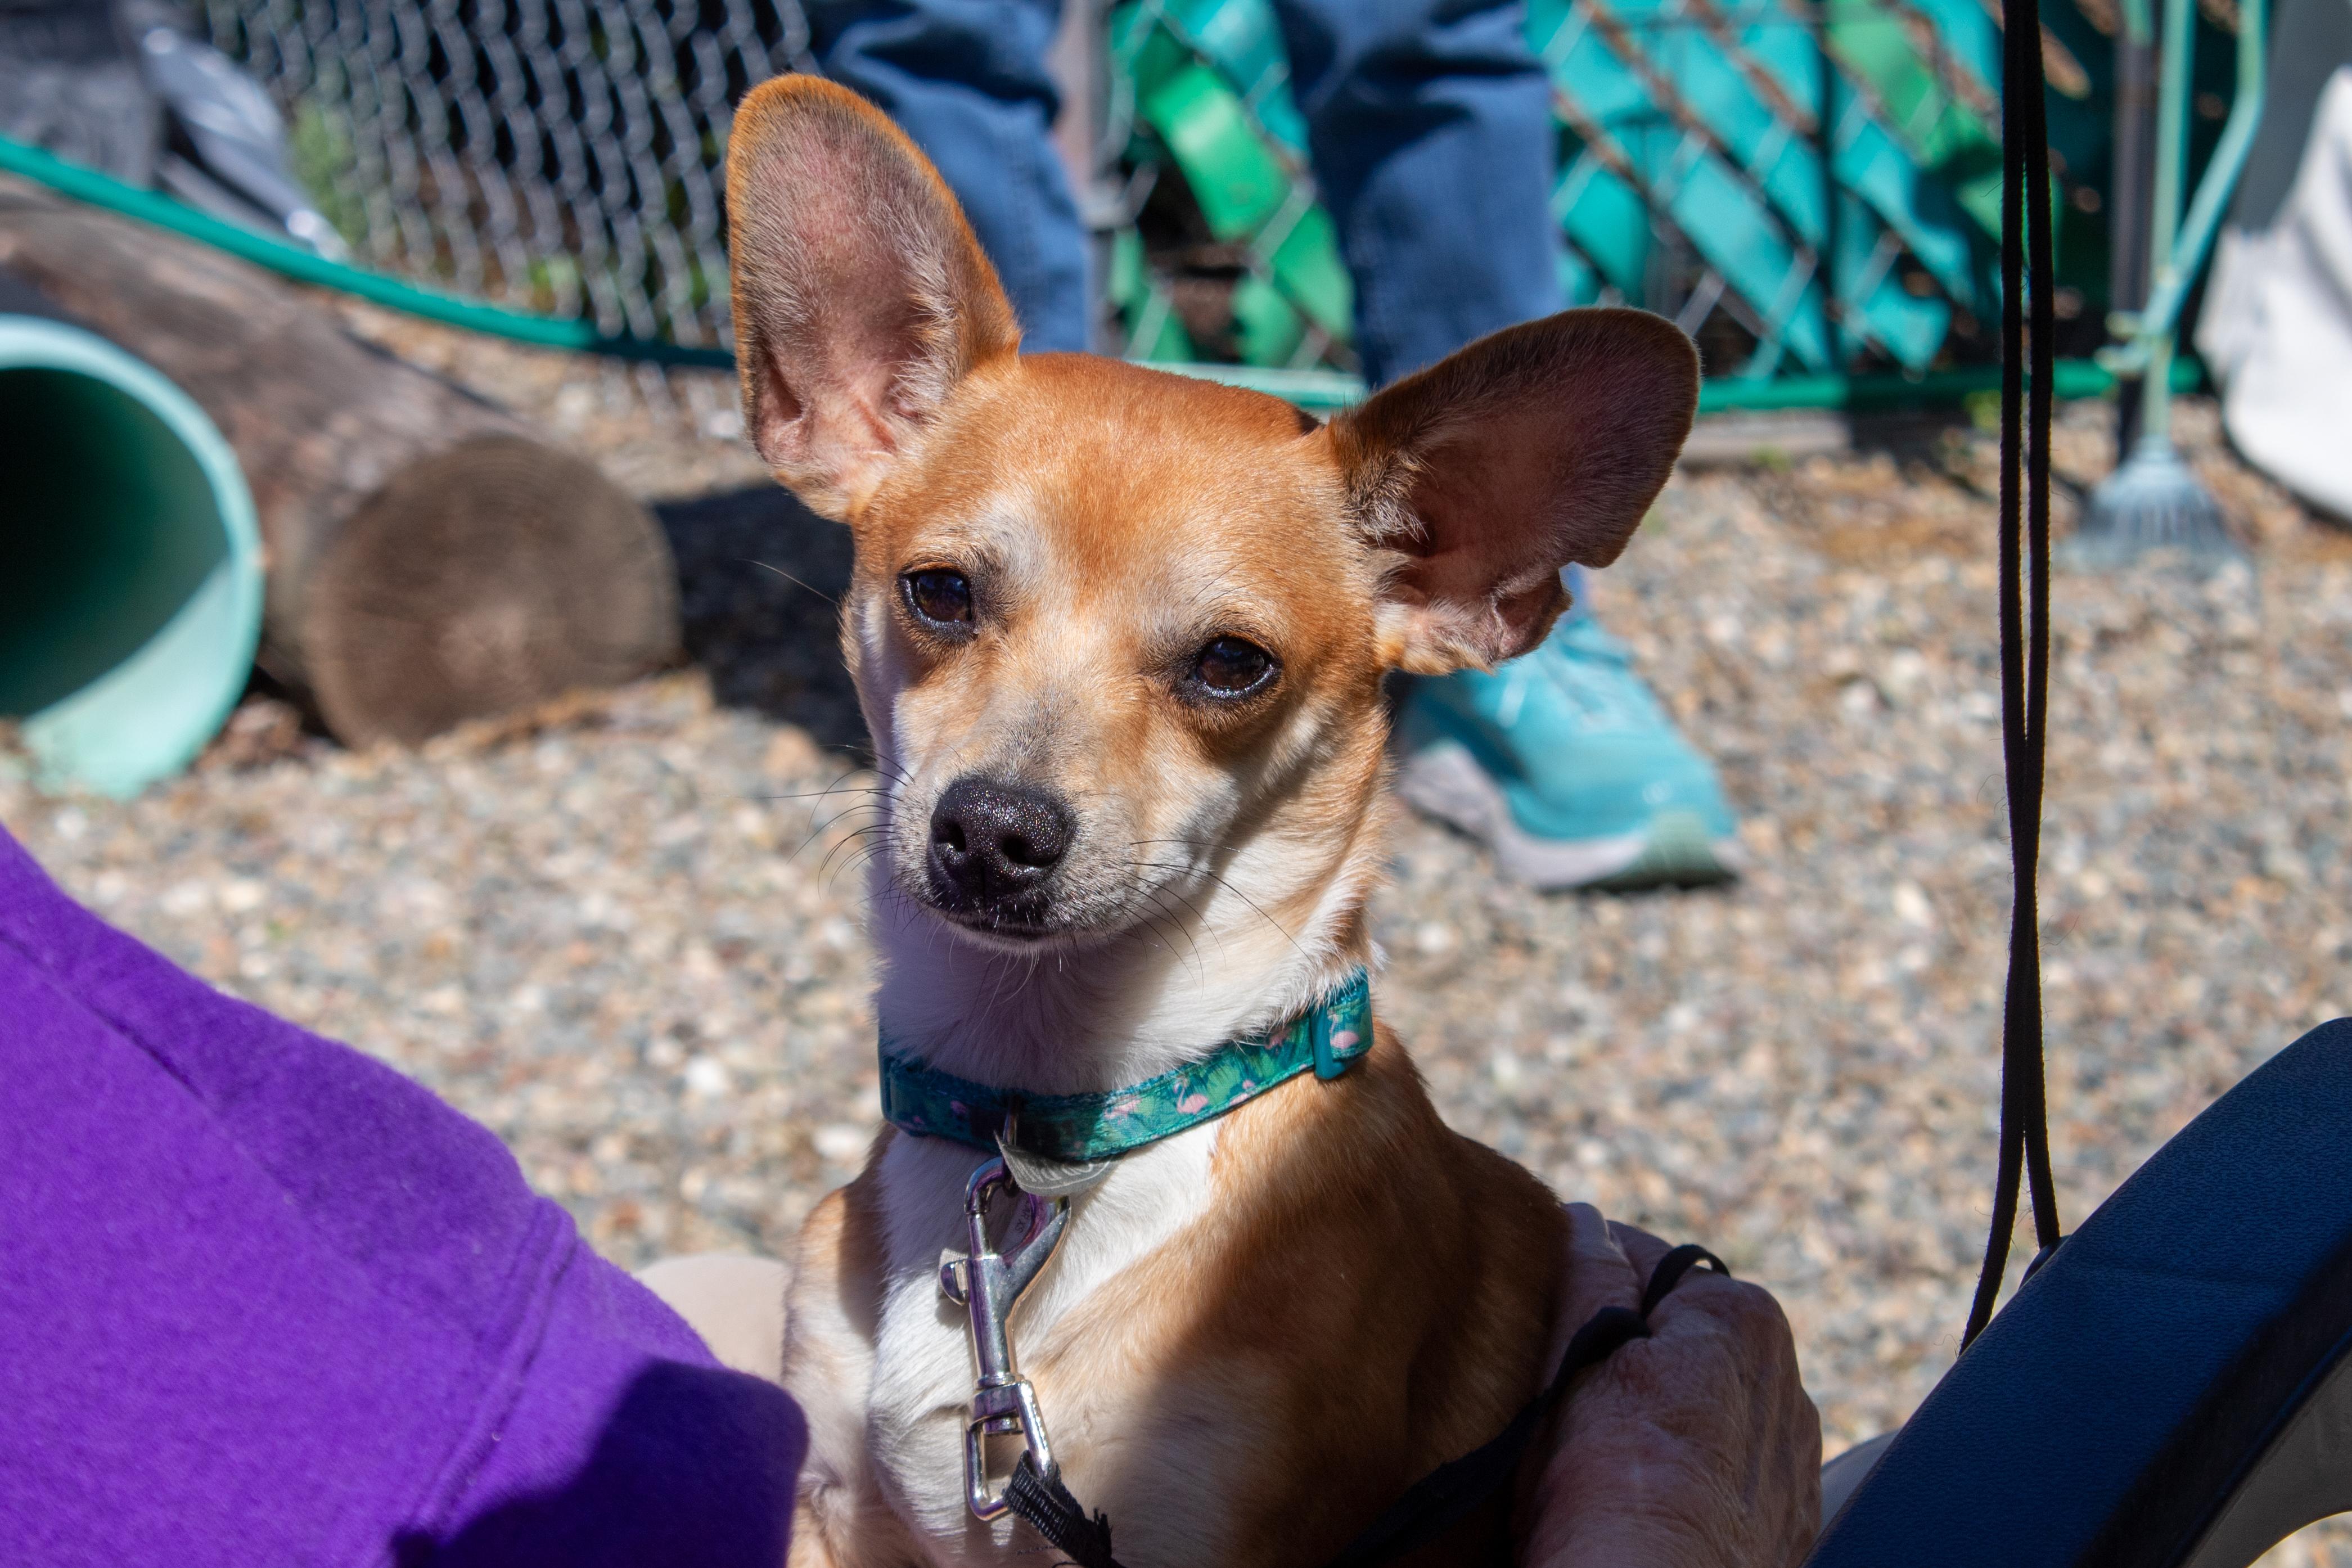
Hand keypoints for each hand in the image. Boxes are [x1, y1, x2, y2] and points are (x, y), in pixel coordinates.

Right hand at [1516, 1205, 1821, 1567]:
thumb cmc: (1606, 1491)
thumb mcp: (1575, 1363)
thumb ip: (1586, 1277)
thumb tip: (1584, 1218)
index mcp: (1741, 1316)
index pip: (1643, 1259)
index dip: (1584, 1282)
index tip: (1546, 1316)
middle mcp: (1788, 1379)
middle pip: (1679, 1333)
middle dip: (1628, 1347)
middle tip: (1566, 1389)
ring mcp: (1793, 1460)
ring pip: (1706, 1401)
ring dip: (1661, 1410)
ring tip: (1603, 1450)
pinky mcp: (1789, 1523)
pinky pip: (1729, 1466)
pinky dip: (1691, 1467)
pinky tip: (1647, 1493)